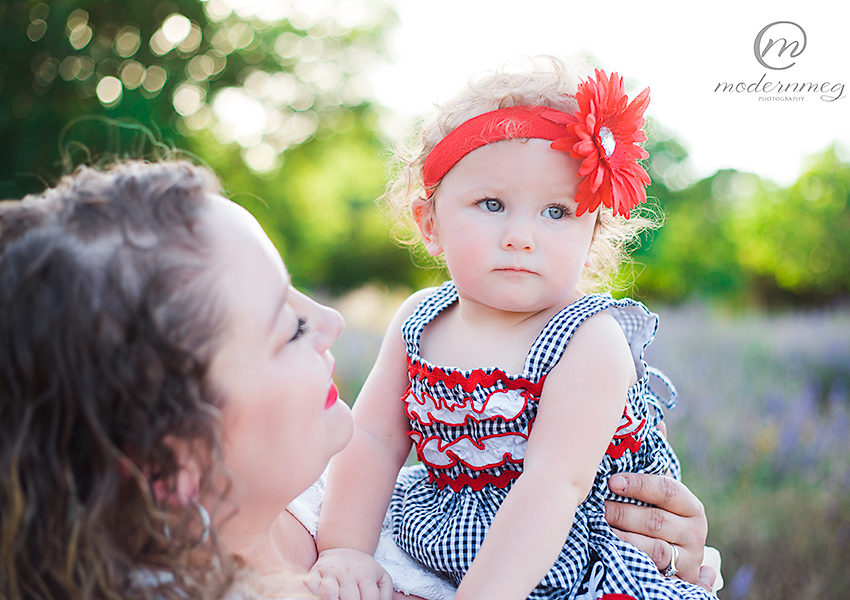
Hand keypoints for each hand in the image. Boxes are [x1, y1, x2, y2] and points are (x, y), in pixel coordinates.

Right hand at [309, 548, 393, 599]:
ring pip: (330, 594)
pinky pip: (312, 585)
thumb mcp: (380, 577)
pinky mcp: (315, 572)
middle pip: (350, 599)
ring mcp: (330, 572)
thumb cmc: (364, 569)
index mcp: (366, 574)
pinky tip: (324, 597)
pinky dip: (315, 594)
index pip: (370, 599)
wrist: (344, 547)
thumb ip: (385, 595)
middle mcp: (347, 572)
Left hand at [604, 472, 715, 589]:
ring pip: (654, 547)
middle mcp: (695, 532)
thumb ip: (642, 485)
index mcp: (690, 507)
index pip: (667, 490)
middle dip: (622, 512)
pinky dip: (630, 557)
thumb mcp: (656, 503)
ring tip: (600, 527)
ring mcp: (689, 558)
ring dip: (623, 537)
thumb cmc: (656, 519)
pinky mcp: (679, 579)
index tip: (612, 482)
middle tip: (599, 507)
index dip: (638, 484)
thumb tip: (613, 456)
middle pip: (656, 520)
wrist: (673, 559)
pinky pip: (651, 568)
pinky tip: (611, 548)